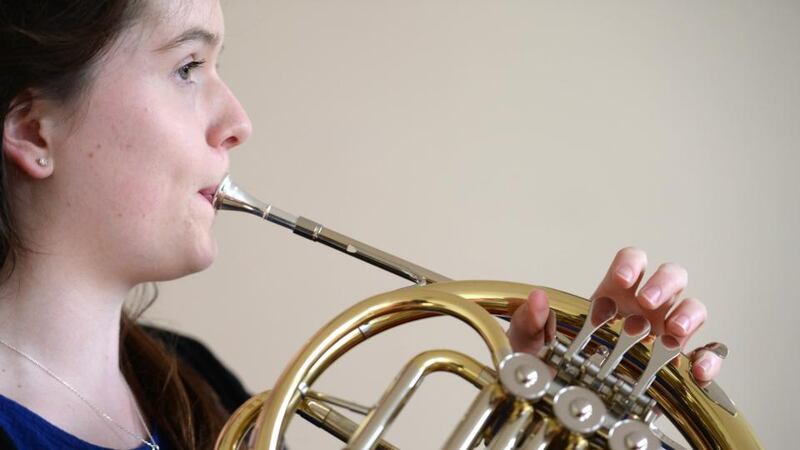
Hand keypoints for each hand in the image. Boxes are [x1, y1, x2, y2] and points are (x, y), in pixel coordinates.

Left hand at [507, 247, 722, 383]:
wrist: (568, 405)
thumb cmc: (556, 367)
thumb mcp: (533, 346)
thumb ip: (530, 323)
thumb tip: (537, 300)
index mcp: (614, 295)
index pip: (632, 262)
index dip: (631, 264)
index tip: (622, 281)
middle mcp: (645, 309)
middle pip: (671, 277)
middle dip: (663, 283)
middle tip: (647, 301)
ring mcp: (665, 334)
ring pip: (692, 308)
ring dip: (687, 314)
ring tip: (672, 331)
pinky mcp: (679, 365)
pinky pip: (707, 353)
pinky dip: (709, 358)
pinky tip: (698, 369)